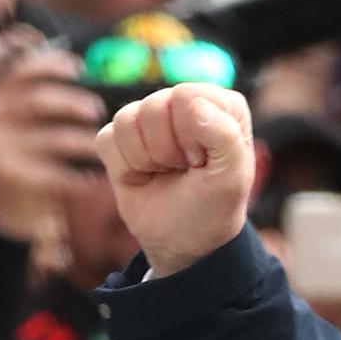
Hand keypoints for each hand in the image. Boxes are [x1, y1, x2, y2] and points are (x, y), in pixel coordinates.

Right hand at [0, 48, 103, 243]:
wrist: (3, 201)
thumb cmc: (26, 150)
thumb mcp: (26, 118)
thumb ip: (44, 95)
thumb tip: (85, 69)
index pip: (21, 71)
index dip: (50, 64)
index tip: (79, 68)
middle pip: (38, 100)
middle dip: (72, 103)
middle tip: (96, 110)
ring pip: (52, 139)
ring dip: (82, 141)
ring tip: (98, 146)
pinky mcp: (10, 173)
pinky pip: (52, 174)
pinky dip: (76, 178)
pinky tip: (91, 181)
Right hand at [102, 83, 255, 274]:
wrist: (183, 242)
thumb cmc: (213, 208)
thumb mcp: (233, 181)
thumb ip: (226, 138)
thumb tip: (194, 105)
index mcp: (219, 105)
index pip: (187, 97)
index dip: (192, 136)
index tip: (202, 163)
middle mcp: (182, 102)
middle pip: (155, 106)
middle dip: (168, 150)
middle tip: (184, 171)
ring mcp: (148, 117)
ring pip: (127, 119)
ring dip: (147, 160)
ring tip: (166, 173)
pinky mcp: (119, 136)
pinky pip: (107, 139)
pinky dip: (125, 167)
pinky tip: (144, 176)